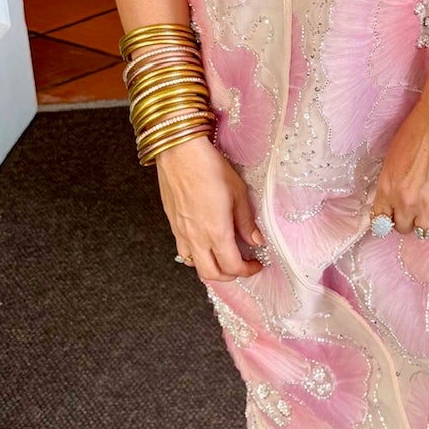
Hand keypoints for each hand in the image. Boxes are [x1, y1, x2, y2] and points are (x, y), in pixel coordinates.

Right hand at [156, 136, 263, 281]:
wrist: (180, 152)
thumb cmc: (209, 167)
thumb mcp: (238, 193)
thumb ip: (246, 221)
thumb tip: (256, 240)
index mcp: (216, 232)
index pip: (232, 266)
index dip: (247, 270)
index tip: (256, 264)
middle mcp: (196, 237)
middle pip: (211, 274)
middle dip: (229, 276)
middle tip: (242, 266)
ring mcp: (181, 232)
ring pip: (194, 265)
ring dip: (210, 268)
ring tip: (223, 257)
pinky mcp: (172, 224)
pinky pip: (183, 250)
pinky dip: (195, 256)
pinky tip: (205, 243)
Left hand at [370, 97, 428, 236]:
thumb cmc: (417, 131)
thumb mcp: (393, 158)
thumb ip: (392, 182)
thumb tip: (396, 197)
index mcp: (386, 188)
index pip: (380, 221)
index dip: (389, 221)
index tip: (396, 217)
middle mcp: (404, 201)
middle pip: (403, 228)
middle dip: (410, 220)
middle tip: (418, 209)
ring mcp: (428, 204)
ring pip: (424, 231)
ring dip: (428, 222)